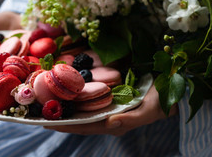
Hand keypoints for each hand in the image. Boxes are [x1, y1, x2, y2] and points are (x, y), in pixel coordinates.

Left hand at [45, 84, 177, 135]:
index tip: (45, 122)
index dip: (65, 125)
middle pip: (78, 117)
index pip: (84, 126)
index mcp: (114, 122)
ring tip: (46, 96)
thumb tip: (110, 123)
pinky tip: (66, 84)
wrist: (173, 87)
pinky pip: (89, 93)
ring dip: (65, 102)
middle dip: (59, 114)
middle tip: (38, 108)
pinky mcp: (109, 92)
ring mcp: (107, 103)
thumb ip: (130, 118)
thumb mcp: (149, 110)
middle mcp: (107, 114)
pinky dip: (76, 91)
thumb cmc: (161, 101)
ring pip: (81, 106)